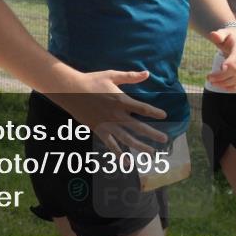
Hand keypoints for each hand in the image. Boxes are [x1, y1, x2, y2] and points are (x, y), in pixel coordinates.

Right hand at [53, 69, 167, 153]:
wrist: (71, 91)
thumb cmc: (92, 81)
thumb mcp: (112, 75)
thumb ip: (130, 76)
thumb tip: (147, 73)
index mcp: (121, 100)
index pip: (142, 108)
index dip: (154, 112)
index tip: (164, 116)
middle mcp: (117, 114)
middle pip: (138, 126)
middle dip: (152, 134)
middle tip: (165, 140)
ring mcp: (108, 124)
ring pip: (127, 139)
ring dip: (140, 147)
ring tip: (151, 153)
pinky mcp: (99, 130)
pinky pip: (111, 145)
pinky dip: (119, 154)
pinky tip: (127, 162)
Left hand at [206, 27, 235, 91]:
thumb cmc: (229, 37)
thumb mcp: (224, 33)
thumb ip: (219, 35)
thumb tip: (213, 35)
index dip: (229, 64)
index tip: (219, 68)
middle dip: (222, 76)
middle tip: (209, 78)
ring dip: (225, 84)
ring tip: (213, 83)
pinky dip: (233, 88)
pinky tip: (222, 87)